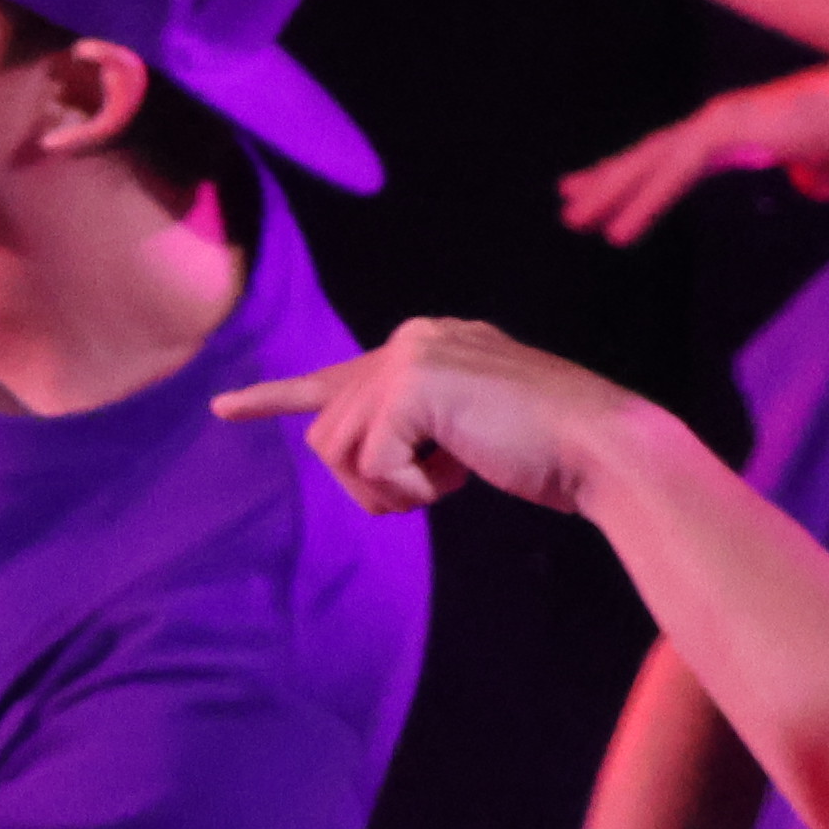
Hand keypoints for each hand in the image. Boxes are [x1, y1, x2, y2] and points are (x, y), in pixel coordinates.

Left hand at [221, 318, 660, 516]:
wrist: (604, 449)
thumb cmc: (551, 453)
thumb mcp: (473, 431)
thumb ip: (416, 427)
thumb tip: (352, 449)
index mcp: (429, 345)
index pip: (337, 374)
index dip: (277, 398)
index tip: (224, 409)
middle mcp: (415, 339)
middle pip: (331, 431)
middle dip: (371, 481)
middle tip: (434, 487)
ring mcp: (412, 356)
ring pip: (337, 450)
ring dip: (388, 489)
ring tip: (448, 477)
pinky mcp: (412, 387)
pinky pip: (370, 466)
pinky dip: (410, 489)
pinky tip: (461, 472)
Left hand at [555, 61, 828, 245]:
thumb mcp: (828, 153)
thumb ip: (814, 165)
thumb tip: (821, 176)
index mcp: (738, 127)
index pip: (674, 152)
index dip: (638, 170)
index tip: (604, 185)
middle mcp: (720, 120)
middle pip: (650, 152)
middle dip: (607, 176)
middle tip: (567, 197)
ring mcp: (721, 120)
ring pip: (652, 163)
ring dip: (611, 192)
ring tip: (574, 219)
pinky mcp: (728, 130)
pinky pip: (675, 174)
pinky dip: (644, 203)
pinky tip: (619, 233)